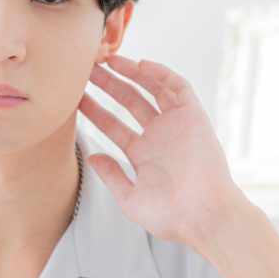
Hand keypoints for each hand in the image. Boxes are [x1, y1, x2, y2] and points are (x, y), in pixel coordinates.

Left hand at [77, 53, 244, 250]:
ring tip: (108, 60)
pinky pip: (178, 87)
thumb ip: (111, 176)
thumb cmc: (170, 217)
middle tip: (86, 69)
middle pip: (129, 102)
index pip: (113, 126)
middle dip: (108, 85)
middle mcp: (158, 136)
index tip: (75, 97)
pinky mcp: (194, 117)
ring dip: (131, 73)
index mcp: (142, 155)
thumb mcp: (130, 198)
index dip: (95, 110)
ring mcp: (176, 125)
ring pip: (151, 89)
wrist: (204, 217)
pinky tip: (140, 65)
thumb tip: (92, 158)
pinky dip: (161, 74)